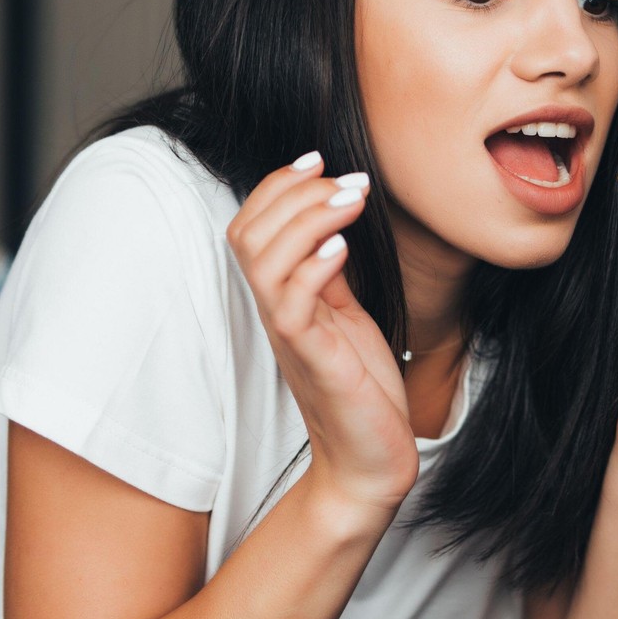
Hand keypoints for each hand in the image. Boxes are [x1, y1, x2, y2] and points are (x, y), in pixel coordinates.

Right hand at [226, 153, 415, 514]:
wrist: (369, 460)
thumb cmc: (360, 389)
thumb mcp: (346, 316)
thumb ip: (330, 272)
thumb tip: (332, 219)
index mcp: (280, 297)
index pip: (252, 226)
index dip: (278, 185)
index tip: (321, 159)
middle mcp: (275, 312)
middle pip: (248, 234)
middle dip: (295, 192)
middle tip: (348, 180)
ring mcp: (290, 336)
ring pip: (264, 260)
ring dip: (308, 219)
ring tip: (352, 201)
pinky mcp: (312, 359)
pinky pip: (293, 304)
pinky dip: (316, 267)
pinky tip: (344, 248)